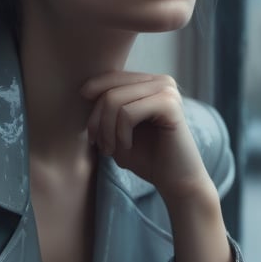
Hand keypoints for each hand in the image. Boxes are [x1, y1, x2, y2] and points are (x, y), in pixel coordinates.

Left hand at [80, 71, 207, 200]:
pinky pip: (127, 113)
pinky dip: (120, 134)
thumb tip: (84, 90)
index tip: (91, 135)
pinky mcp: (170, 104)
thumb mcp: (117, 130)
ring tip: (110, 150)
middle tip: (99, 147)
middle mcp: (160, 80)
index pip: (109, 79)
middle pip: (108, 90)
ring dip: (106, 130)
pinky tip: (127, 147)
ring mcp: (167, 90)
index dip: (92, 105)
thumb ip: (105, 108)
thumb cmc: (147, 158)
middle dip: (96, 121)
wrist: (176, 182)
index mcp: (149, 82)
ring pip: (114, 100)